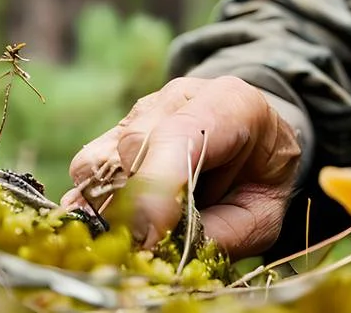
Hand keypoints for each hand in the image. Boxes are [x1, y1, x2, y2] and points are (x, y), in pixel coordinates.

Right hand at [62, 75, 302, 258]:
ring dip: (110, 203)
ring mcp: (144, 110)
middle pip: (134, 145)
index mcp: (231, 105)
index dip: (157, 184)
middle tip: (148, 244)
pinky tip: (122, 218)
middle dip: (135, 203)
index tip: (148, 234)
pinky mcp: (116, 131)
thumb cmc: (261, 180)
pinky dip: (95, 200)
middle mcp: (180, 99)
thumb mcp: (262, 214)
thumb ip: (223, 231)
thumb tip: (162, 250)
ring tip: (140, 228)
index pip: (181, 134)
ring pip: (100, 157)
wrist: (260, 144)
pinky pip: (87, 169)